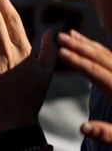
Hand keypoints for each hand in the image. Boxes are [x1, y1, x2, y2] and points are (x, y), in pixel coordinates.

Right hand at [57, 29, 111, 143]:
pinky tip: (88, 44)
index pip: (97, 73)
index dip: (78, 62)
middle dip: (79, 46)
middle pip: (101, 59)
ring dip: (88, 44)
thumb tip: (83, 128)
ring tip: (70, 34)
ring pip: (107, 55)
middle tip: (60, 36)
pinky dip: (98, 49)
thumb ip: (106, 133)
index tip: (61, 52)